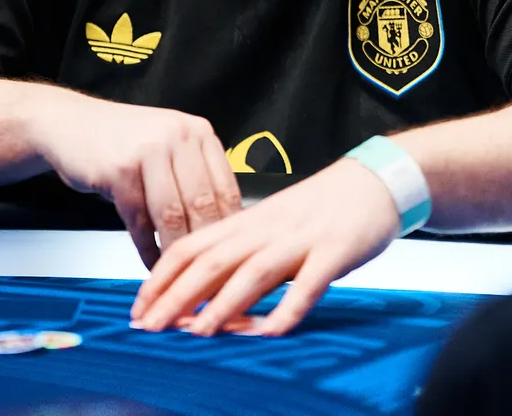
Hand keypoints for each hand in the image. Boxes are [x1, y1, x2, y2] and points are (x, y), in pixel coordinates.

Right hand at [30, 93, 240, 267]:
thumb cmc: (124, 142)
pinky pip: (138, 220)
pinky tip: (151, 263)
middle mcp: (178, 137)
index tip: (228, 255)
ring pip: (172, 215)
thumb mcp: (169, 147)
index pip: (227, 188)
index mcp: (199, 133)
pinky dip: (146, 248)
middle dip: (204, 245)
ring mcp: (148, 151)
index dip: (230, 228)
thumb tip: (224, 227)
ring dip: (175, 251)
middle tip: (207, 274)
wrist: (71, 124)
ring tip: (178, 273)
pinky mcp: (119, 170)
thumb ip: (196, 177)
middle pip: (202, 203)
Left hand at [128, 158, 399, 336]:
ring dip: (223, 304)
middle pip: (213, 261)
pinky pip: (309, 283)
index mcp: (248, 221)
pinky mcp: (334, 252)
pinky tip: (272, 331)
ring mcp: (301, 240)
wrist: (373, 180)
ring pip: (254, 272)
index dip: (161, 277)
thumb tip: (205, 294)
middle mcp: (267, 229)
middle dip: (177, 296)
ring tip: (197, 332)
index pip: (193, 246)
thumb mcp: (271, 225)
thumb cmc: (321, 207)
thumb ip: (242, 254)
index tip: (138, 307)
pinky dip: (289, 307)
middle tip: (150, 327)